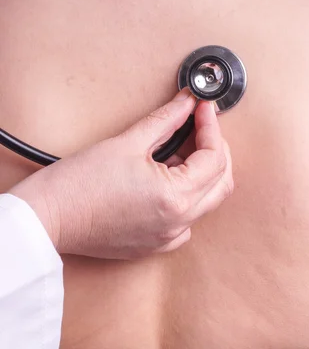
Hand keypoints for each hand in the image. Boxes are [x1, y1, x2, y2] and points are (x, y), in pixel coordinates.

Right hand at [10, 89, 232, 258]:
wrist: (48, 216)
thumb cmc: (79, 183)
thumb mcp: (129, 142)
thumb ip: (167, 119)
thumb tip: (187, 103)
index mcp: (176, 197)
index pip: (215, 158)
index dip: (212, 127)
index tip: (203, 108)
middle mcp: (178, 223)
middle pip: (221, 182)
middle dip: (216, 149)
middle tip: (201, 126)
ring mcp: (167, 238)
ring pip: (206, 202)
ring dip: (202, 173)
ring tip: (178, 150)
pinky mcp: (154, 245)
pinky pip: (186, 221)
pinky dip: (186, 197)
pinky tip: (166, 179)